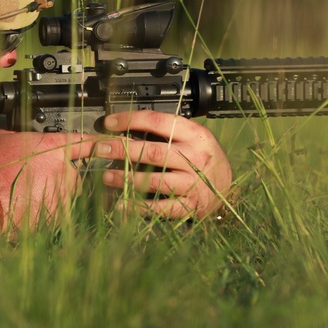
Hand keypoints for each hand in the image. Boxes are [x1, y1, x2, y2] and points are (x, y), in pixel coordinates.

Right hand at [0, 130, 96, 230]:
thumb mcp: (2, 138)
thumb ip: (20, 135)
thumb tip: (22, 136)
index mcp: (52, 148)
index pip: (84, 141)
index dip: (98, 141)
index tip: (109, 142)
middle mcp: (63, 171)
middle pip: (76, 172)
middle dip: (64, 176)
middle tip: (41, 180)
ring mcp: (62, 195)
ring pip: (68, 194)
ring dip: (56, 194)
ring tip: (31, 196)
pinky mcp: (58, 216)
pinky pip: (60, 212)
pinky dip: (48, 211)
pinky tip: (29, 209)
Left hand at [93, 111, 232, 219]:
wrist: (228, 191)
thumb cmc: (205, 161)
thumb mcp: (193, 139)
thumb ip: (168, 133)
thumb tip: (126, 128)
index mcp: (195, 135)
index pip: (159, 121)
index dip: (131, 120)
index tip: (109, 123)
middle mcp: (195, 158)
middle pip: (153, 151)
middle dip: (122, 149)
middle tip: (99, 149)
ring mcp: (194, 184)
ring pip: (156, 180)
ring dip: (127, 178)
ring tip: (106, 176)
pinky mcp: (190, 207)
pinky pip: (162, 207)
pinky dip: (139, 207)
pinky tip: (122, 205)